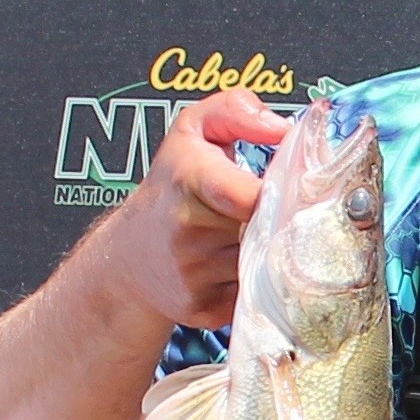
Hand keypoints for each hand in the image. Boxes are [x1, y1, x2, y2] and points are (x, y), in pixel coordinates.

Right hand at [106, 89, 284, 327]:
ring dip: (274, 251)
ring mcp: (195, 275)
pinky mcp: (205, 309)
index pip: (252, 195)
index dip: (280, 193)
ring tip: (252, 236)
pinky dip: (263, 281)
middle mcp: (187, 231)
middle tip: (277, 212)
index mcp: (190, 181)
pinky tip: (244, 266)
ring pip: (269, 262)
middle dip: (281, 222)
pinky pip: (260, 293)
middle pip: (269, 230)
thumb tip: (281, 129)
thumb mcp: (194, 130)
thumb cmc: (173, 186)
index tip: (288, 188)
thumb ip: (236, 110)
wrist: (130, 256)